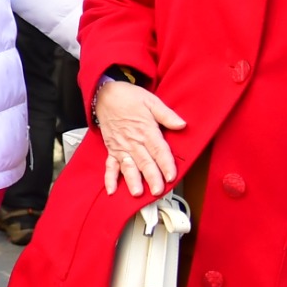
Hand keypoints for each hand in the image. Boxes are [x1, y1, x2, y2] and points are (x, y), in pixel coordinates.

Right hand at [94, 80, 185, 196]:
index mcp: (146, 130)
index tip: (172, 176)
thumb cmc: (129, 98)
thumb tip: (182, 124)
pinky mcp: (112, 149)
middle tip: (158, 191)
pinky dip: (110, 178)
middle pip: (145, 162)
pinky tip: (112, 190)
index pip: (158, 150)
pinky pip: (110, 165)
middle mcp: (133, 141)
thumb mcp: (151, 101)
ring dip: (132, 180)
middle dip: (152, 178)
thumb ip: (166, 114)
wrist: (104, 94)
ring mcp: (121, 147)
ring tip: (136, 193)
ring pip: (128, 166)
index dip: (166, 164)